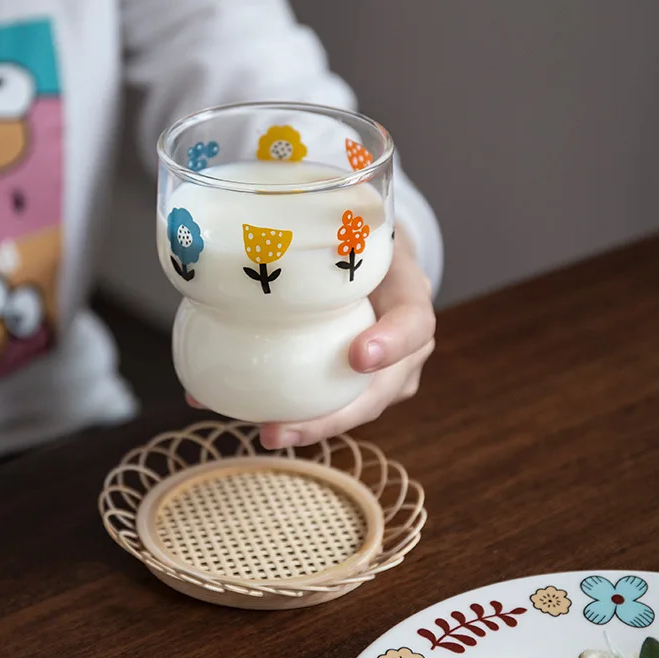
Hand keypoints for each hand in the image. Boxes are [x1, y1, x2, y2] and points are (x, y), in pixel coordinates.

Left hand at [187, 227, 435, 447]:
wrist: (378, 262)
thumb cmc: (359, 242)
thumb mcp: (353, 224)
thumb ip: (321, 227)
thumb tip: (249, 226)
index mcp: (410, 298)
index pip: (414, 322)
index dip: (393, 343)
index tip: (357, 356)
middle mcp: (407, 346)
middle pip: (381, 391)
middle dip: (333, 417)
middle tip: (280, 428)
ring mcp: (389, 373)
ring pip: (355, 408)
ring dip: (308, 427)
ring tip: (264, 433)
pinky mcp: (361, 385)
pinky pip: (331, 403)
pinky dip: (294, 412)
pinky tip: (245, 414)